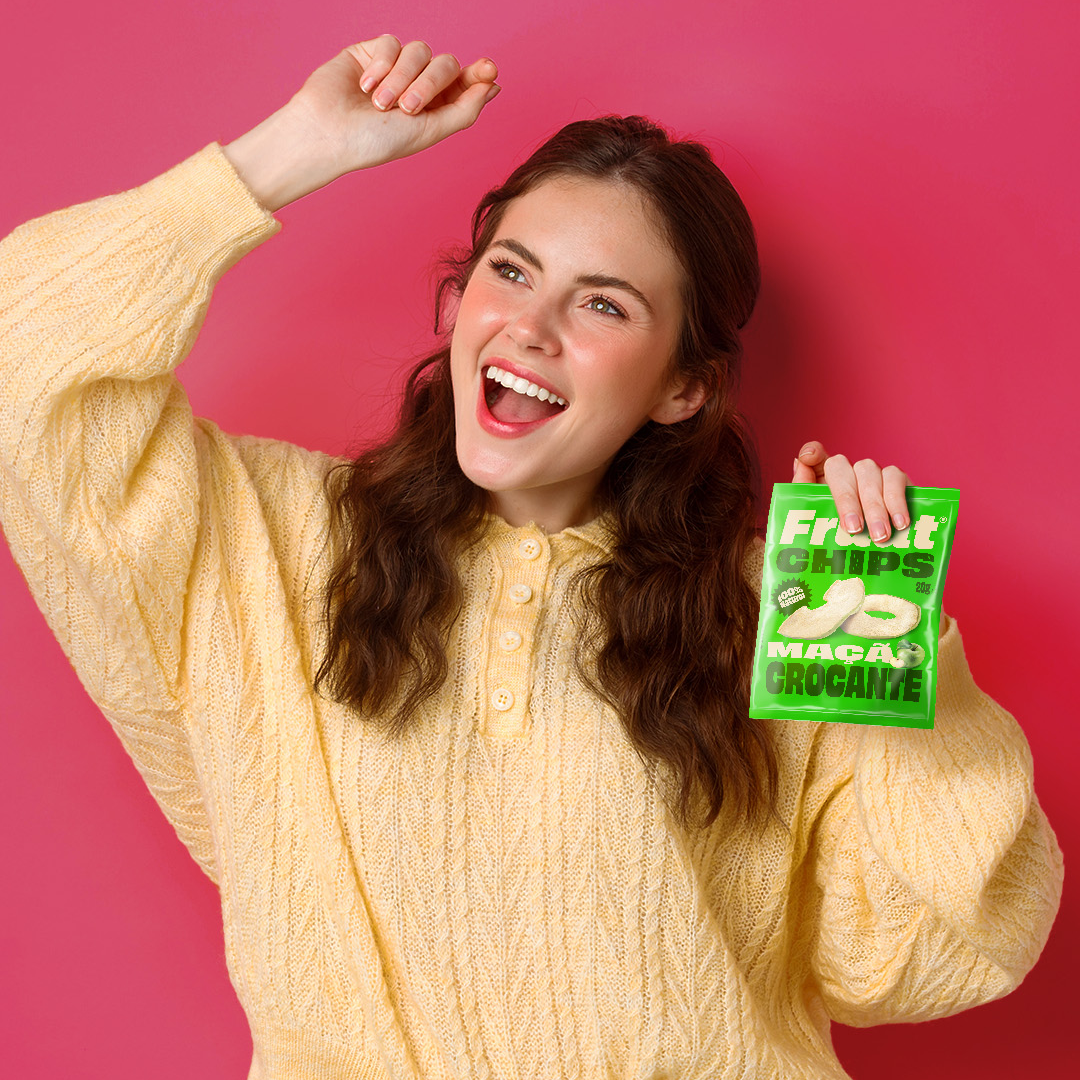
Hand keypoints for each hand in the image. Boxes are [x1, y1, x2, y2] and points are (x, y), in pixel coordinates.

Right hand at [291, 37, 500, 172]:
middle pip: (445, 64)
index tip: (489, 69)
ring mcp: (394, 69)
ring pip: (419, 50)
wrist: (329, 132)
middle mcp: (416, 87)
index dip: (478, 75)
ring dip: (401, 78)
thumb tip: (493, 86)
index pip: (464, 84)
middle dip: (430, 84)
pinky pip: (391, 43)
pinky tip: (365, 87)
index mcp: (433, 109)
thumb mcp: (428, 131)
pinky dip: (381, 66)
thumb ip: (464, 111)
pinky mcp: (370, 53)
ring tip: (380, 103)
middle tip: (408, 108)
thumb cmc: (376, 142)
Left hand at [791, 441, 909, 543]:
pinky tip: (900, 523)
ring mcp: (872, 473)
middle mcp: (848, 471)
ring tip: (880, 534)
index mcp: (824, 481)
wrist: (879, 557)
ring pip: (869, 472)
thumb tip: (799, 461)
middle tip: (854, 529)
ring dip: (874, 506)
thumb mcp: (820, 525)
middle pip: (840, 468)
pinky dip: (897, 502)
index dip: (812, 453)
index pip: (815, 456)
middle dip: (847, 500)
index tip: (807, 459)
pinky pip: (896, 478)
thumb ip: (805, 493)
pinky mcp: (897, 479)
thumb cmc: (842, 539)